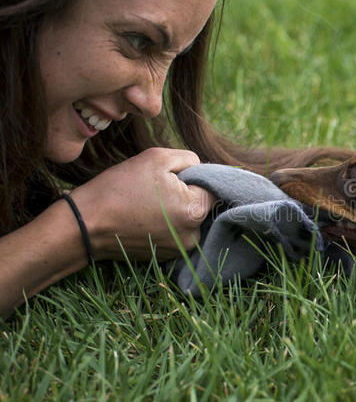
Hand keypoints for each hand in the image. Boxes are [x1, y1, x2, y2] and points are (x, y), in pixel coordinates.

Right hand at [70, 148, 214, 260]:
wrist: (85, 224)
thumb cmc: (120, 187)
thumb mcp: (157, 158)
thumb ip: (189, 159)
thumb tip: (201, 168)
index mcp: (196, 211)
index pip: (211, 185)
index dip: (191, 176)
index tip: (169, 176)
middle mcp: (193, 235)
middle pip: (201, 204)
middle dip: (185, 192)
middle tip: (156, 188)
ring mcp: (180, 249)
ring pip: (188, 218)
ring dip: (175, 208)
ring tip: (147, 203)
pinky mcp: (166, 256)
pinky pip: (175, 231)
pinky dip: (165, 222)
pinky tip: (144, 216)